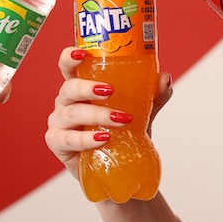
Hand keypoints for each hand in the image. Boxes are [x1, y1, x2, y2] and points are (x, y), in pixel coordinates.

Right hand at [45, 47, 171, 178]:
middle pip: (69, 88)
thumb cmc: (121, 132)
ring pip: (71, 114)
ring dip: (96, 114)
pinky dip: (85, 139)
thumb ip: (154, 95)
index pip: (68, 66)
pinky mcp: (58, 144)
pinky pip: (68, 140)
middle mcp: (66, 101)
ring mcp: (59, 122)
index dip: (70, 57)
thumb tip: (164, 78)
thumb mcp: (142, 111)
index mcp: (81, 87)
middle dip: (88, 88)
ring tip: (120, 119)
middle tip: (110, 90)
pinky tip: (102, 139)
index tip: (82, 54)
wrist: (117, 167)